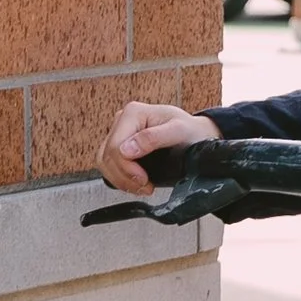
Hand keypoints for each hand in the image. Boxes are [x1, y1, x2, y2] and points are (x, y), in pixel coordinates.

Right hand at [101, 101, 217, 194]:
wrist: (196, 135)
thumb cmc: (191, 131)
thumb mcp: (179, 131)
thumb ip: (153, 138)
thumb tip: (126, 150)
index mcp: (134, 113)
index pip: (115, 146)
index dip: (126, 168)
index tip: (143, 180)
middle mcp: (122, 120)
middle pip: (107, 156)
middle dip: (124, 177)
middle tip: (144, 187)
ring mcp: (119, 132)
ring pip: (104, 162)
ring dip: (120, 180)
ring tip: (141, 187)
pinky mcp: (120, 145)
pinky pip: (109, 164)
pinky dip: (119, 178)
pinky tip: (135, 183)